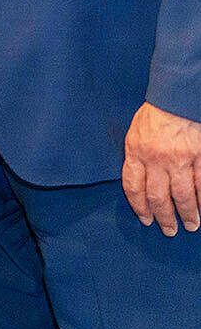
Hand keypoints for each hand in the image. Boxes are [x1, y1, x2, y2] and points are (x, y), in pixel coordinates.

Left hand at [122, 101, 200, 234]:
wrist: (175, 98)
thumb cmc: (153, 116)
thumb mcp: (134, 135)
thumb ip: (136, 158)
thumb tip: (140, 182)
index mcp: (136, 153)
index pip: (134, 188)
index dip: (139, 207)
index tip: (145, 219)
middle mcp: (156, 159)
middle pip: (158, 197)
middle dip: (164, 217)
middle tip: (169, 230)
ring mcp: (180, 159)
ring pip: (183, 195)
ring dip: (188, 213)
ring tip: (191, 225)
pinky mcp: (199, 157)